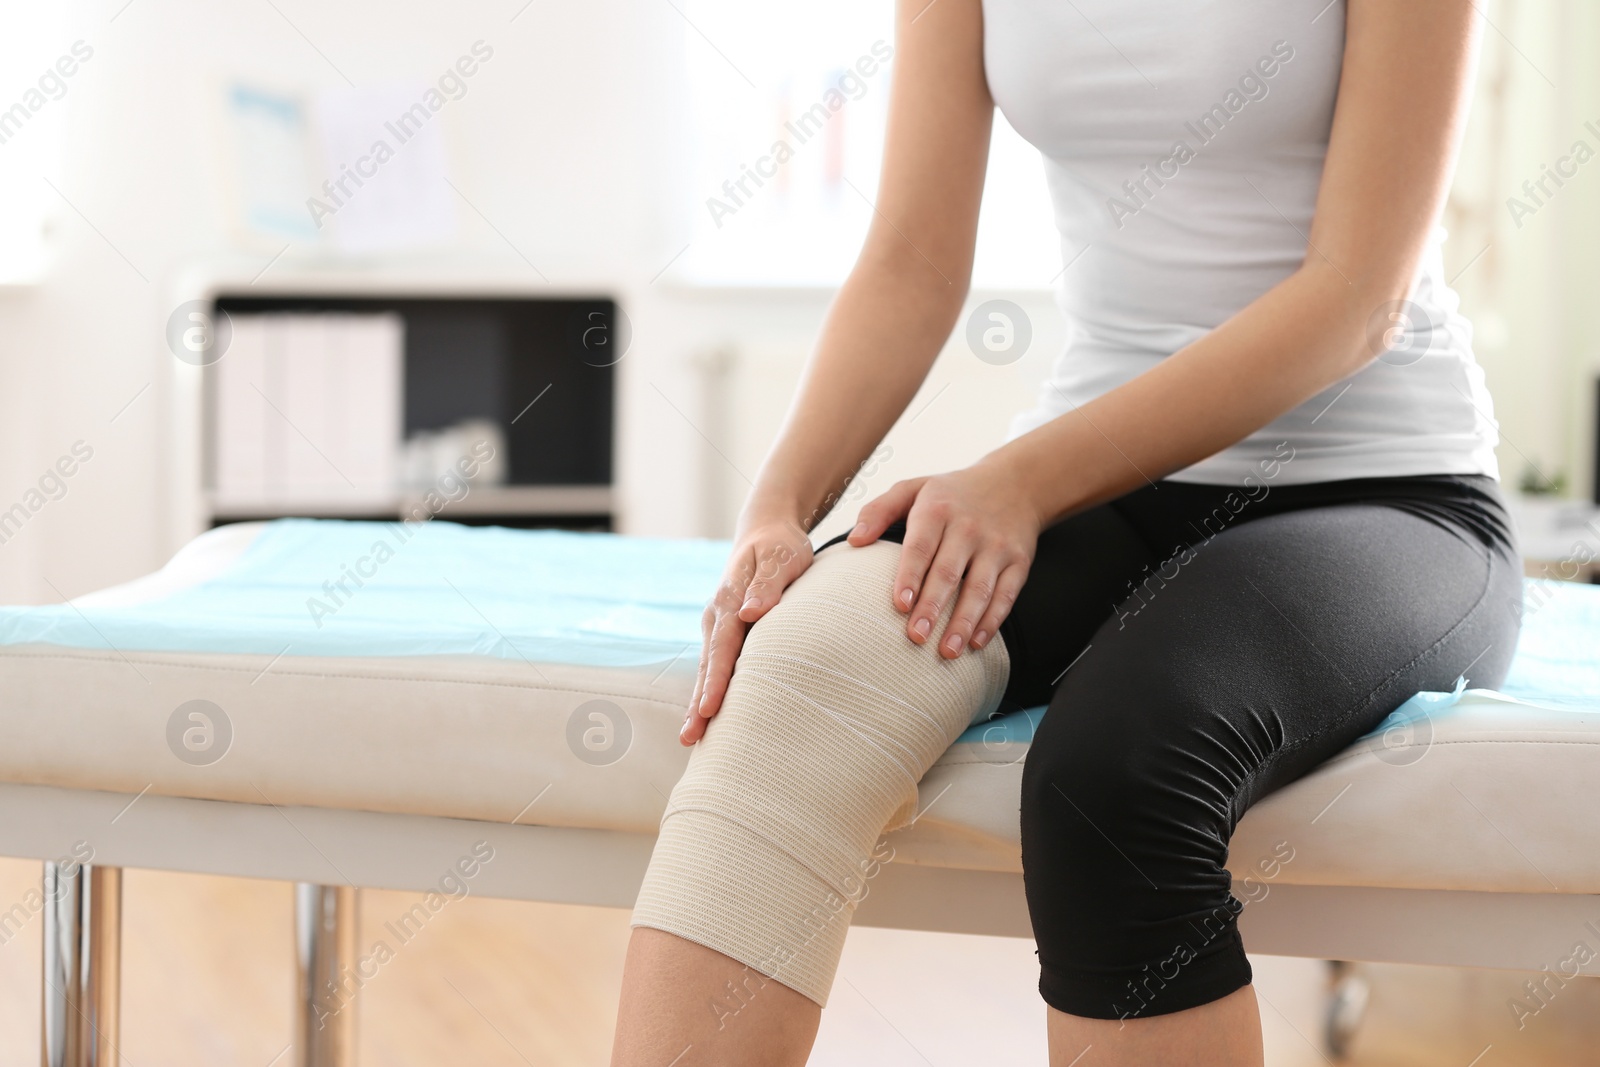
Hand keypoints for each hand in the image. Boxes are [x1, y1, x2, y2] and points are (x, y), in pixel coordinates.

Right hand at [681, 520, 813, 744]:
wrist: (767, 532)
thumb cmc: (781, 547)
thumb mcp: (782, 558)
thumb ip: (769, 585)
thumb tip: (749, 613)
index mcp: (729, 600)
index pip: (723, 648)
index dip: (716, 680)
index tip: (709, 709)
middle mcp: (717, 616)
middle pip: (709, 666)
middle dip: (699, 703)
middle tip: (690, 738)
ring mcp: (718, 625)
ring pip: (709, 669)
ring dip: (699, 703)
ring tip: (691, 738)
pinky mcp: (726, 633)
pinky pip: (716, 665)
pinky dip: (710, 690)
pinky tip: (707, 716)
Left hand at [848, 459, 1039, 657]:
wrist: (1015, 482)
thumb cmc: (951, 493)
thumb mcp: (913, 488)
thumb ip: (878, 511)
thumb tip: (853, 541)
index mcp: (937, 510)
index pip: (921, 547)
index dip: (910, 576)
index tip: (899, 604)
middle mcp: (968, 528)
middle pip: (949, 572)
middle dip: (932, 607)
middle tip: (916, 637)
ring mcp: (996, 546)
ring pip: (980, 589)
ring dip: (964, 622)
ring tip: (947, 651)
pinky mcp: (1019, 562)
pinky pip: (1006, 595)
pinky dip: (992, 621)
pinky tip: (976, 643)